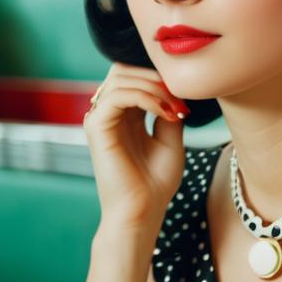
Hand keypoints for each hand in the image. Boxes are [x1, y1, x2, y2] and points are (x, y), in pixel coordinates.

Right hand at [84, 63, 189, 226]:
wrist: (143, 211)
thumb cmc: (156, 183)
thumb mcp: (170, 139)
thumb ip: (167, 110)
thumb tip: (172, 88)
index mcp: (124, 116)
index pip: (134, 76)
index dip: (160, 80)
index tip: (185, 103)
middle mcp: (108, 114)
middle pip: (123, 70)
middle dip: (155, 78)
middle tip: (179, 102)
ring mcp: (99, 119)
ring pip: (120, 76)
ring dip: (153, 87)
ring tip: (173, 109)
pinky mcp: (96, 127)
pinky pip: (118, 95)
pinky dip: (145, 97)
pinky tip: (163, 114)